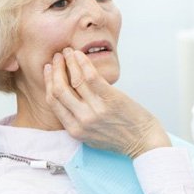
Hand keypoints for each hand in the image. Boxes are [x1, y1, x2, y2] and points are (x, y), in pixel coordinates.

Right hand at [43, 48, 170, 158]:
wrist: (144, 141)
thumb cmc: (120, 138)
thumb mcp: (91, 136)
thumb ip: (77, 121)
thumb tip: (67, 99)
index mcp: (74, 130)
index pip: (53, 101)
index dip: (49, 82)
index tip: (49, 70)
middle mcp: (82, 120)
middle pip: (59, 89)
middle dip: (55, 70)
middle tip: (57, 57)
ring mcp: (96, 110)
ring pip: (74, 80)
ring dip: (69, 62)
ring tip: (68, 52)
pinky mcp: (111, 99)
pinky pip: (91, 77)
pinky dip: (83, 63)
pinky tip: (80, 55)